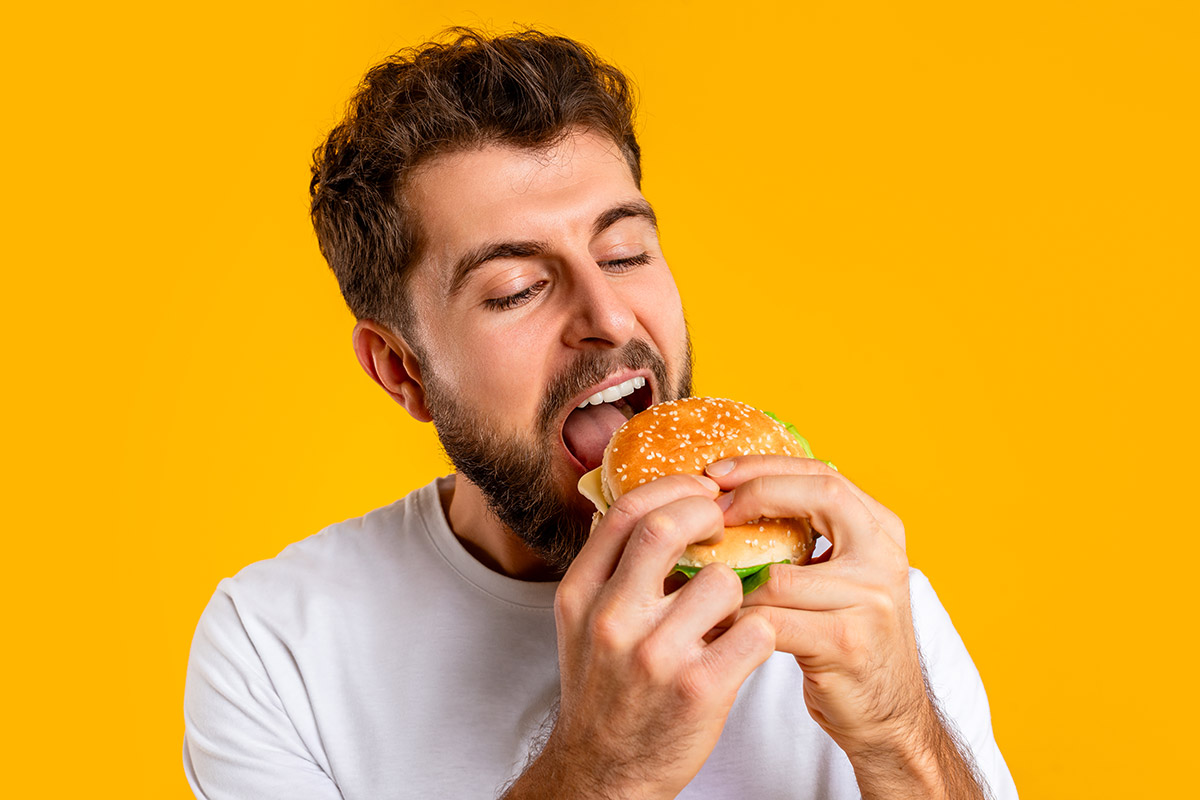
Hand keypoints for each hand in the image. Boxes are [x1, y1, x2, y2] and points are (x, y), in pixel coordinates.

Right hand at [511, 475, 776, 799]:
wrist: (602, 773)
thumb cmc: (603, 690)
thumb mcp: (582, 622)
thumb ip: (608, 568)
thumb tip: (647, 504)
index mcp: (580, 594)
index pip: (626, 511)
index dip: (673, 488)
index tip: (702, 490)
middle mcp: (611, 618)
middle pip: (667, 528)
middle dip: (709, 513)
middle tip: (727, 522)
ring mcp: (655, 655)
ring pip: (723, 580)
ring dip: (738, 588)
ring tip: (728, 611)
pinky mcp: (699, 689)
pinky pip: (754, 630)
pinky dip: (760, 630)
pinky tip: (745, 643)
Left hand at [706, 455, 925, 754]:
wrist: (888, 716)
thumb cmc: (843, 637)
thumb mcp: (839, 575)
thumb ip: (805, 535)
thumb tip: (725, 493)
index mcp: (881, 529)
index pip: (823, 472)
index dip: (765, 466)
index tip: (715, 472)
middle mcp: (885, 557)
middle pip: (820, 495)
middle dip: (756, 492)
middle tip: (709, 506)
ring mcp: (871, 601)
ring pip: (781, 571)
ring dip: (731, 575)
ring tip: (697, 576)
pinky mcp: (847, 643)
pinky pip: (772, 621)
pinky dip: (736, 620)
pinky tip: (713, 621)